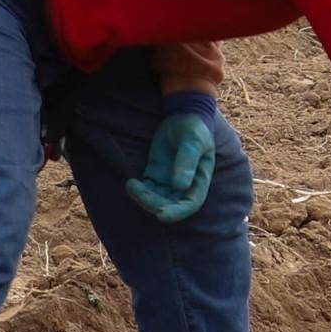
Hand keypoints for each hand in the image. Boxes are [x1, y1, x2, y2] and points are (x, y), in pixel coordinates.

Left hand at [125, 94, 218, 225]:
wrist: (184, 117)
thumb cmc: (194, 128)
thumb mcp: (193, 141)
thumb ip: (187, 161)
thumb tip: (180, 186)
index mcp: (200, 180)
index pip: (191, 203)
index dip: (177, 212)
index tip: (161, 214)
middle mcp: (185, 185)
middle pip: (170, 205)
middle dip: (154, 205)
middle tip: (140, 193)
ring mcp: (169, 182)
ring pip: (156, 200)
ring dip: (143, 198)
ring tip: (132, 185)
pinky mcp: (155, 176)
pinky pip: (146, 190)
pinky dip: (137, 191)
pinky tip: (131, 183)